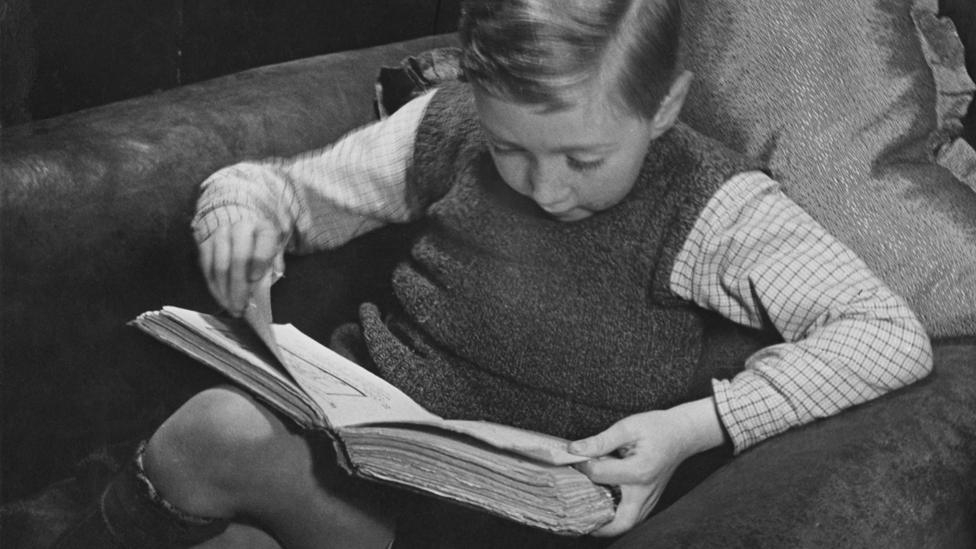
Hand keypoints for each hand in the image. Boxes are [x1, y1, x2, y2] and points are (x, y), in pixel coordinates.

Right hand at [198, 219, 285, 316]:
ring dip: (225, 292)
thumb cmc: (260, 244)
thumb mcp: (274, 252)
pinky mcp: (206, 243)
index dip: (259, 261)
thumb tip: (266, 285)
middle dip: (239, 287)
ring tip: (232, 308)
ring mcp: (221, 235)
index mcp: (263, 229)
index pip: (263, 243)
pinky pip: (207, 269)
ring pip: (220, 267)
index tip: (255, 279)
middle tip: (241, 306)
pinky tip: (222, 299)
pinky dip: (214, 287)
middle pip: (238, 259)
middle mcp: (241, 228)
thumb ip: (273, 267)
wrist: (241, 226)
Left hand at [568, 398, 725, 536]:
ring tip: (588, 512)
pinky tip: (604, 506)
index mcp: (638, 471)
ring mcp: (650, 498)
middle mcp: (645, 491)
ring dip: (608, 525)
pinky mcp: (651, 500)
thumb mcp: (627, 427)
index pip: (599, 475)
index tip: (575, 458)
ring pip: (628, 524)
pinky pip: (634, 517)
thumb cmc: (656, 428)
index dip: (582, 466)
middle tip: (577, 515)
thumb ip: (600, 441)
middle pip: (621, 522)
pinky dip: (618, 517)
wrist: (682, 434)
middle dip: (598, 526)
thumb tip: (575, 450)